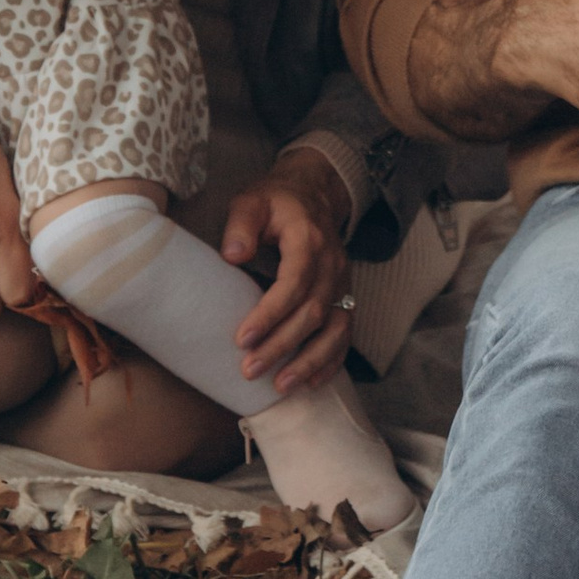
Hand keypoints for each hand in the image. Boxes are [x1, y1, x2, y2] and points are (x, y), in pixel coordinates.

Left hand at [222, 149, 355, 396]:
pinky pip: (345, 334)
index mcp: (309, 240)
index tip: (242, 339)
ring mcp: (343, 283)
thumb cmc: (276, 200)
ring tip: (281, 386)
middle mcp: (332, 265)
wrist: (315, 193)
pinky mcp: (344, 296)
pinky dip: (331, 361)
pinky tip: (310, 383)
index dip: (269, 315)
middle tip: (249, 370)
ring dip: (309, 361)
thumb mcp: (252, 200)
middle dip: (281, 346)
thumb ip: (241, 225)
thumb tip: (232, 255)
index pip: (293, 284)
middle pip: (312, 313)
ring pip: (335, 330)